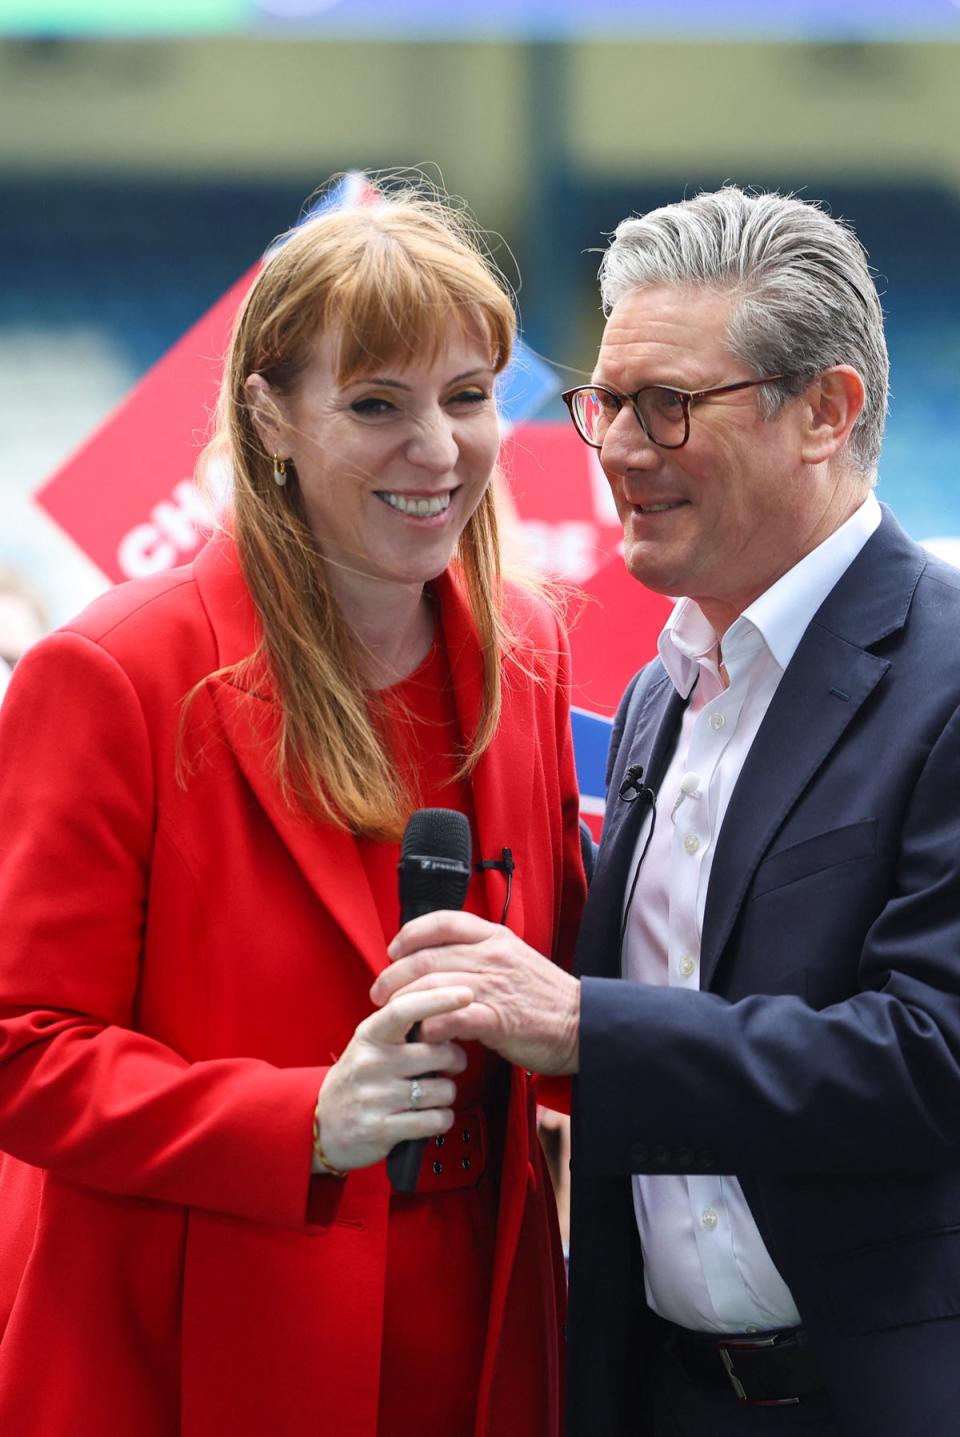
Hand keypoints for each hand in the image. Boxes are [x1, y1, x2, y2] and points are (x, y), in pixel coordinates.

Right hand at [314, 986, 471, 1172]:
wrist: (322, 1124)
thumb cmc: (359, 1078)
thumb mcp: (371, 1042)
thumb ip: (404, 1026)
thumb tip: (449, 1008)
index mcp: (371, 1035)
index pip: (404, 1009)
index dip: (438, 999)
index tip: (466, 993)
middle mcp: (371, 1062)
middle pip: (439, 1053)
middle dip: (455, 1060)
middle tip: (449, 1064)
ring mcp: (375, 1097)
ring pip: (442, 1090)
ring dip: (446, 1094)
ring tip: (431, 1093)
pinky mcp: (381, 1129)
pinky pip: (434, 1120)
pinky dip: (441, 1119)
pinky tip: (429, 1116)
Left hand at [370, 912, 579, 1075]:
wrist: (583, 1024)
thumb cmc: (545, 998)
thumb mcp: (514, 959)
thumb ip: (480, 955)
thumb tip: (441, 963)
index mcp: (495, 938)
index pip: (443, 921)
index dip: (411, 933)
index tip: (394, 949)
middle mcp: (492, 956)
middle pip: (427, 956)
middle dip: (394, 974)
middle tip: (379, 991)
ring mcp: (494, 986)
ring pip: (432, 986)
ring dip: (405, 1003)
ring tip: (393, 1016)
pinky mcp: (497, 1018)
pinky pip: (451, 1018)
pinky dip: (431, 1027)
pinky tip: (422, 1035)